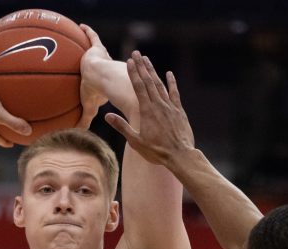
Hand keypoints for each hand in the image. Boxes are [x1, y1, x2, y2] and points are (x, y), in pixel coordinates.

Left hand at [76, 24, 110, 128]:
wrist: (103, 79)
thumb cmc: (97, 94)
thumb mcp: (89, 108)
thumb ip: (84, 119)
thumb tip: (77, 133)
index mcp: (105, 84)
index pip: (102, 84)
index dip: (100, 86)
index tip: (98, 89)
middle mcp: (106, 69)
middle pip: (101, 66)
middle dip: (99, 64)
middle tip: (92, 64)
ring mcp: (102, 58)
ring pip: (97, 51)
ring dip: (91, 46)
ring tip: (85, 42)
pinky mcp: (97, 49)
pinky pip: (92, 38)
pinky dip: (87, 32)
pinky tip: (81, 26)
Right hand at [105, 51, 194, 165]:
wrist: (180, 156)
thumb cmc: (156, 151)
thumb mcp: (136, 141)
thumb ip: (122, 127)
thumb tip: (107, 116)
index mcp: (147, 111)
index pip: (138, 87)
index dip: (133, 73)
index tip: (129, 62)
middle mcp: (159, 105)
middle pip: (149, 81)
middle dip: (141, 67)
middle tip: (136, 53)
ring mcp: (170, 107)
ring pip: (160, 85)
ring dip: (153, 71)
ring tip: (147, 60)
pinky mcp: (179, 111)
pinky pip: (174, 93)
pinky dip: (171, 83)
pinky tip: (169, 74)